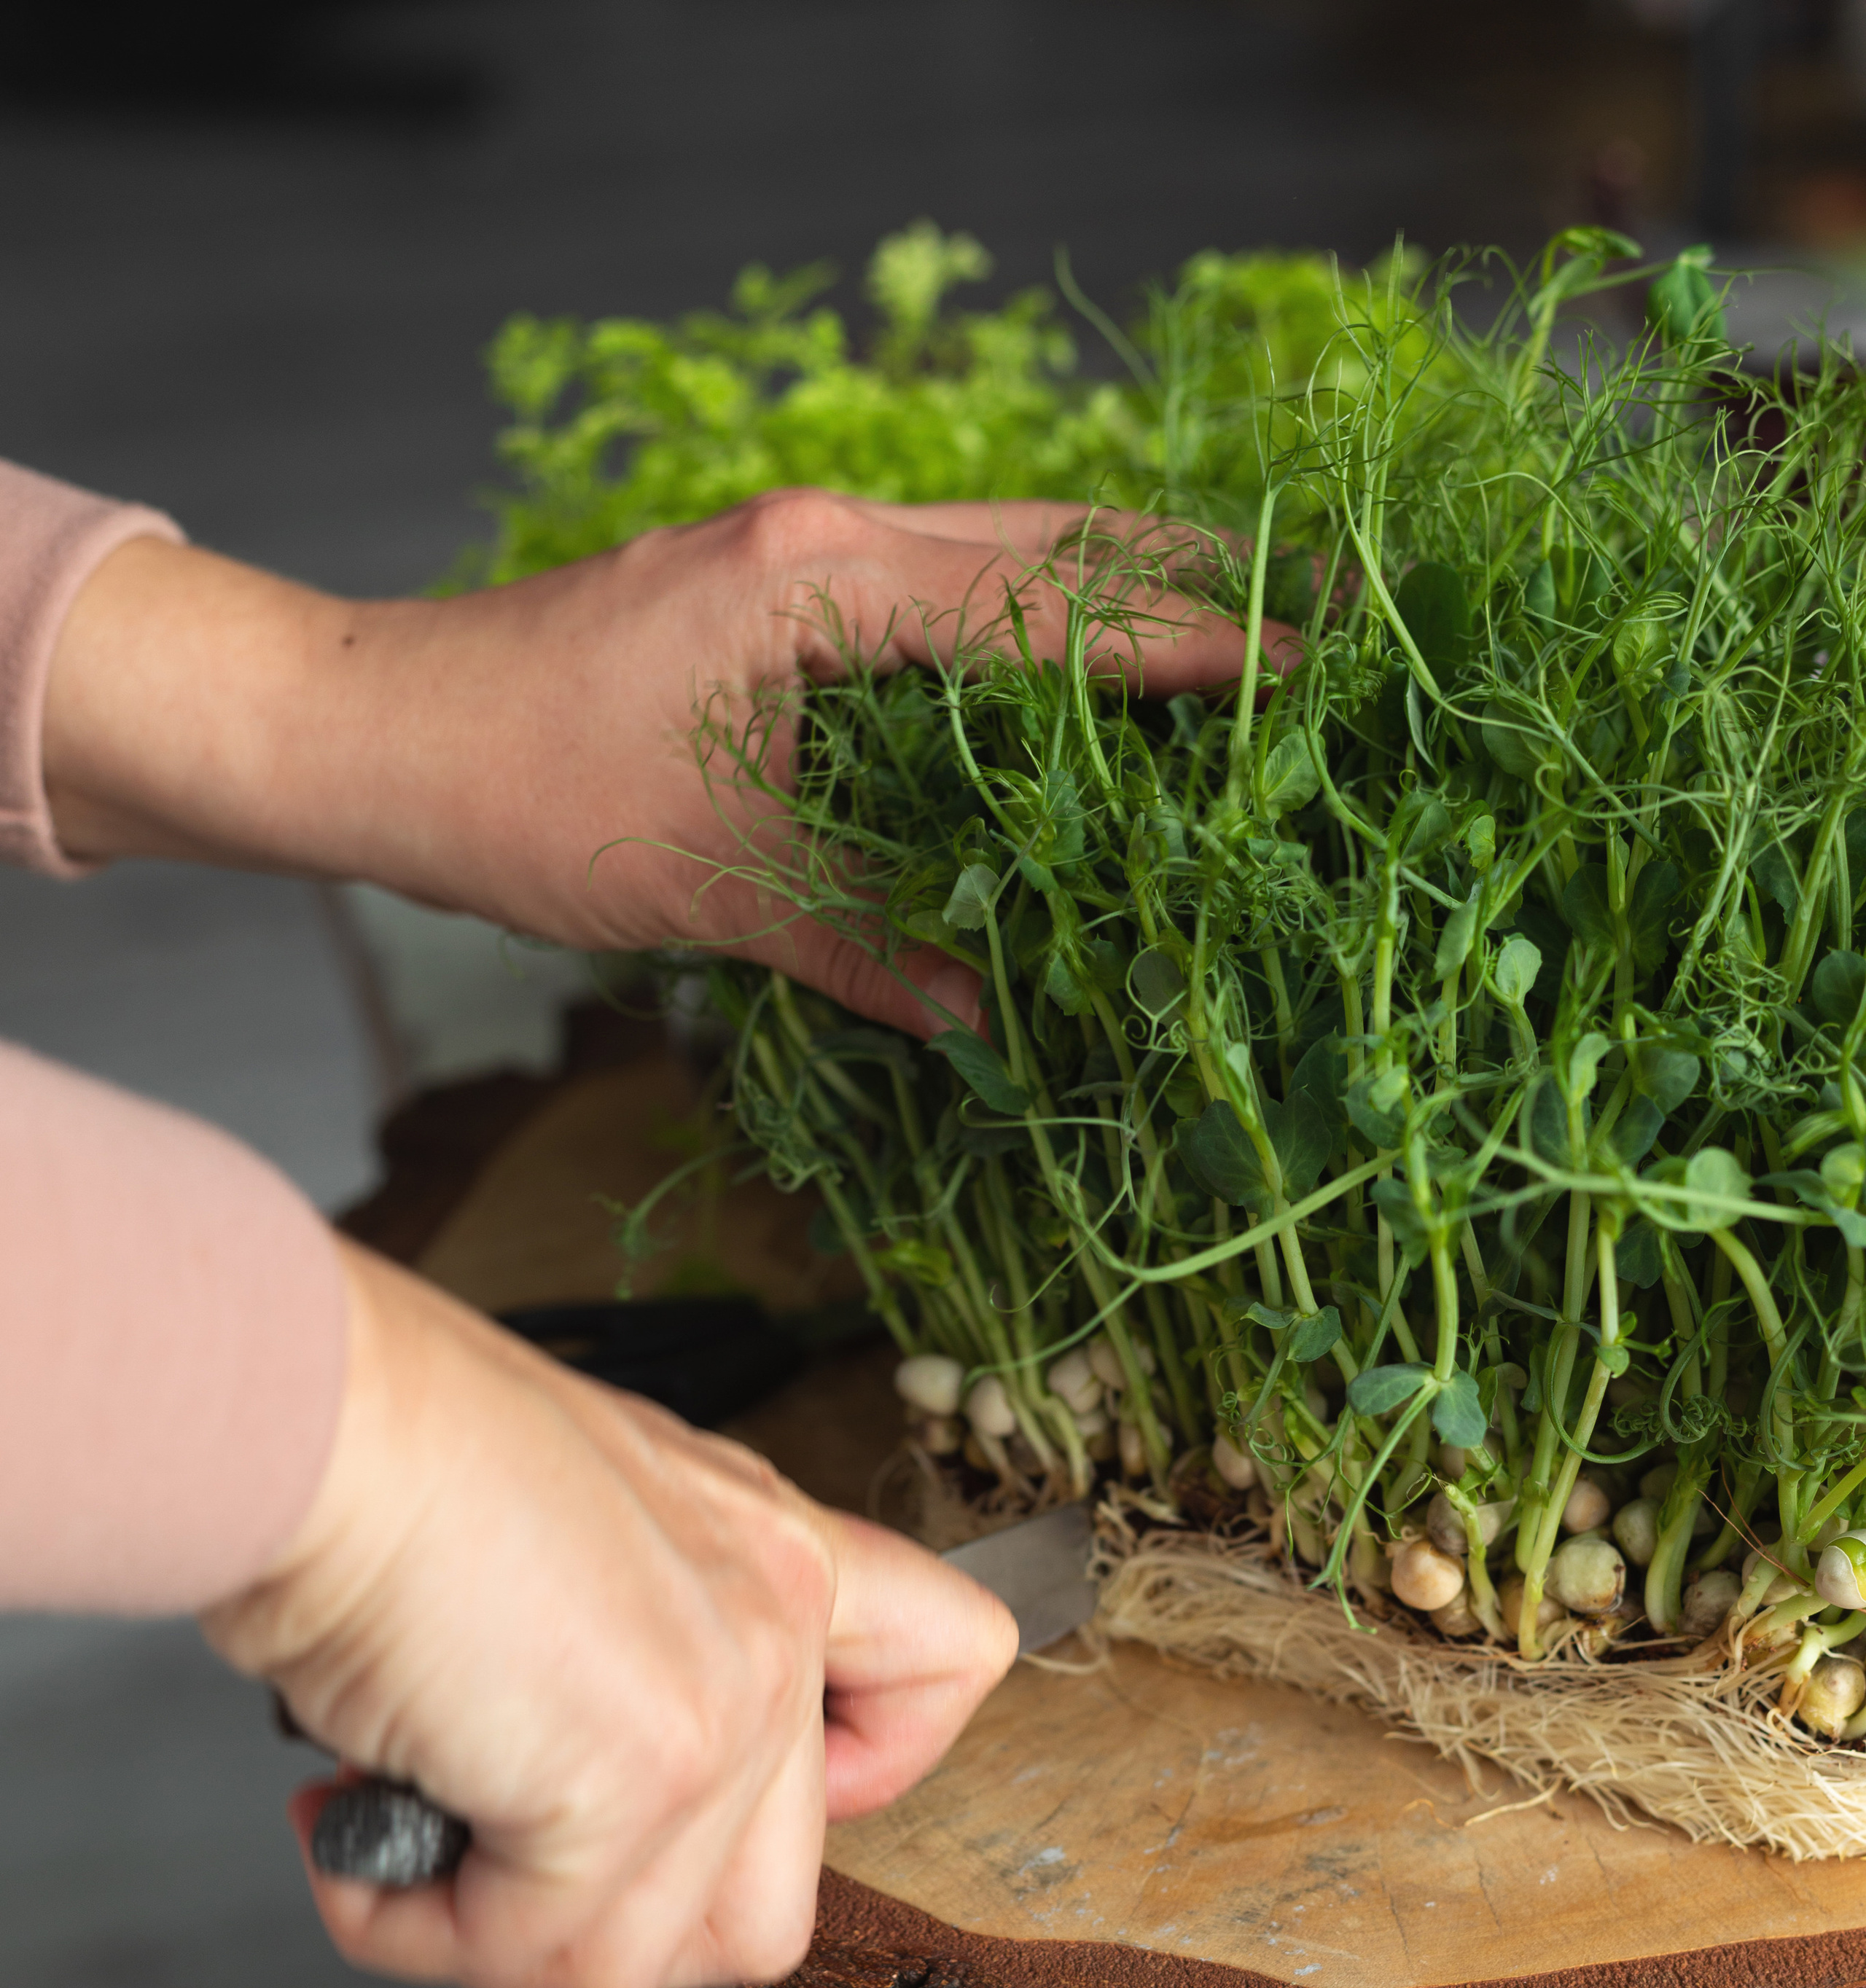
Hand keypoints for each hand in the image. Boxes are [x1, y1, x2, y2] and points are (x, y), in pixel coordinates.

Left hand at [41, 495, 1296, 1032]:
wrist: (374, 736)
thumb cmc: (521, 796)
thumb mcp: (713, 883)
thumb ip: (865, 946)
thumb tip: (988, 1028)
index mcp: (818, 584)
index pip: (1042, 608)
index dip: (1177, 641)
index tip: (1300, 655)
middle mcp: (819, 540)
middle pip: (1042, 545)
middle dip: (1177, 582)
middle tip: (1308, 613)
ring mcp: (789, 555)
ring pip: (990, 553)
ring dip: (1104, 591)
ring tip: (1227, 626)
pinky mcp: (762, 590)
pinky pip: (929, 593)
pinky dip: (1014, 624)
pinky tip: (1065, 673)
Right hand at [202, 1237, 1017, 1987]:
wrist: (313, 1418)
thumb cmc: (383, 1443)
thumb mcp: (560, 1521)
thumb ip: (621, 1636)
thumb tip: (546, 1782)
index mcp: (766, 1544)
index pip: (948, 1660)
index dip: (875, 1767)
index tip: (727, 1787)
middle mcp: (775, 1620)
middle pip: (776, 1904)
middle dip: (612, 1921)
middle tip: (496, 1848)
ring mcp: (728, 1706)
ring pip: (651, 1957)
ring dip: (494, 1937)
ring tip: (393, 1827)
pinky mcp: (640, 1779)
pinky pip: (536, 1952)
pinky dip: (411, 1924)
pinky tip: (347, 1829)